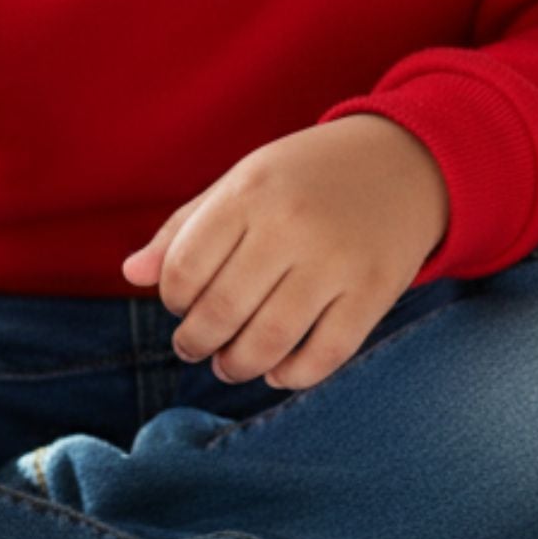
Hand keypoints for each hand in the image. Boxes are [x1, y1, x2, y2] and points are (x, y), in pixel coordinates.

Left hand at [120, 115, 448, 391]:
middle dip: (196, 342)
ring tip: (228, 365)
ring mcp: (337, 261)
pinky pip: (324, 356)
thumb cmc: (306, 176)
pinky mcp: (375, 292)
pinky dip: (292, 376)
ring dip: (237, 366)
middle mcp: (291, 224)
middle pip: (222, 311)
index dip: (172, 300)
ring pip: (269, 342)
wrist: (405, 162)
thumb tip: (132, 275)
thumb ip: (185, 227)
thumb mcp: (243, 182)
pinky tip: (278, 370)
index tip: (180, 306)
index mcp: (250, 190)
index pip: (183, 269)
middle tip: (194, 347)